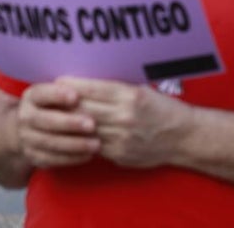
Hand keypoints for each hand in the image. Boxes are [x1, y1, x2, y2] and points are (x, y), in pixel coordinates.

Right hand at [15, 82, 100, 169]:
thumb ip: (74, 90)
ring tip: (96, 144)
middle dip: (69, 123)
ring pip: (49, 142)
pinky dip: (70, 158)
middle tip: (92, 125)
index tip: (76, 96)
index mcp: (32, 96)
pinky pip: (50, 159)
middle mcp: (25, 116)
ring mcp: (26, 138)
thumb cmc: (59, 104)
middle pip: (45, 120)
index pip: (42, 93)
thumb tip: (95, 88)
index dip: (57, 95)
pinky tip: (88, 155)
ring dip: (74, 144)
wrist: (35, 128)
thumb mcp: (62, 93)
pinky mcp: (32, 156)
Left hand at [59, 77, 191, 168]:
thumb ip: (119, 89)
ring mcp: (121, 137)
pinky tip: (73, 134)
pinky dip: (81, 139)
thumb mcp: (145, 91)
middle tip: (49, 97)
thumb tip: (90, 84)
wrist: (184, 136)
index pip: (94, 88)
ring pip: (85, 128)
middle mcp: (125, 116)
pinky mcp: (119, 153)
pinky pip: (93, 145)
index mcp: (132, 95)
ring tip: (55, 115)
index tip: (59, 80)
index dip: (73, 85)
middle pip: (84, 108)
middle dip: (65, 102)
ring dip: (68, 122)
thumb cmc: (165, 109)